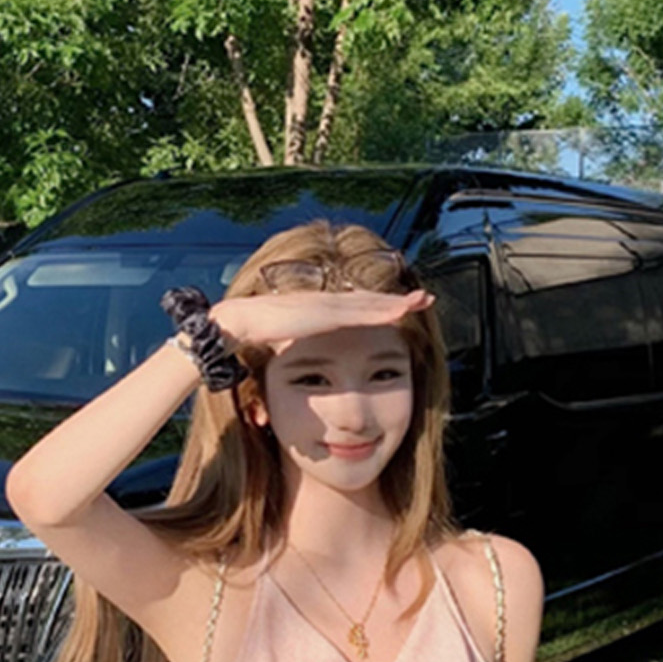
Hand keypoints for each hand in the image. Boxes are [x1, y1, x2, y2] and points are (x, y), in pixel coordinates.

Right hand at [210, 287, 432, 351]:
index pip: (354, 307)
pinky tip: (402, 312)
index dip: (378, 306)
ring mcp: (327, 306)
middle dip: (397, 299)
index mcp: (317, 310)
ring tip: (423, 301)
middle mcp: (326, 303)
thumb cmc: (251, 335)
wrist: (237, 322)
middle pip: (369, 301)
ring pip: (370, 305)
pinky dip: (382, 312)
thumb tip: (288, 364)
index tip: (399, 307)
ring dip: (398, 303)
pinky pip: (360, 314)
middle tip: (425, 298)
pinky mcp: (325, 313)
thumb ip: (290, 349)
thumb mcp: (279, 344)